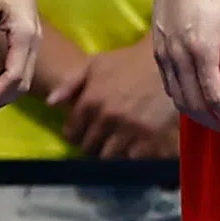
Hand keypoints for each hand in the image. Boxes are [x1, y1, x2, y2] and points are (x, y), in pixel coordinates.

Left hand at [52, 39, 181, 157]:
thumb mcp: (95, 63)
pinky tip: (134, 150)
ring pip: (110, 157)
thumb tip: (51, 104)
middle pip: (89, 148)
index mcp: (91, 100)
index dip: (75, 135)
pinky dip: (132, 158)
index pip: (72, 133)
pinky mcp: (151, 138)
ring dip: (111, 154)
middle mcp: (108, 117)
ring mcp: (130, 129)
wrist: (168, 61)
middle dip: (92, 146)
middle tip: (99, 142)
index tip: (82, 134)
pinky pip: (134, 160)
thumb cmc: (129, 61)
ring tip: (116, 148)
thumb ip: (70, 82)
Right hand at [148, 0, 219, 133]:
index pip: (213, 96)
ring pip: (177, 98)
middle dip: (212, 121)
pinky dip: (181, 99)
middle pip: (193, 103)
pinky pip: (168, 84)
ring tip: (214, 120)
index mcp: (202, 50)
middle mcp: (180, 56)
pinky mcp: (157, 51)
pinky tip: (195, 101)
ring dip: (196, 115)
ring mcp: (165, 54)